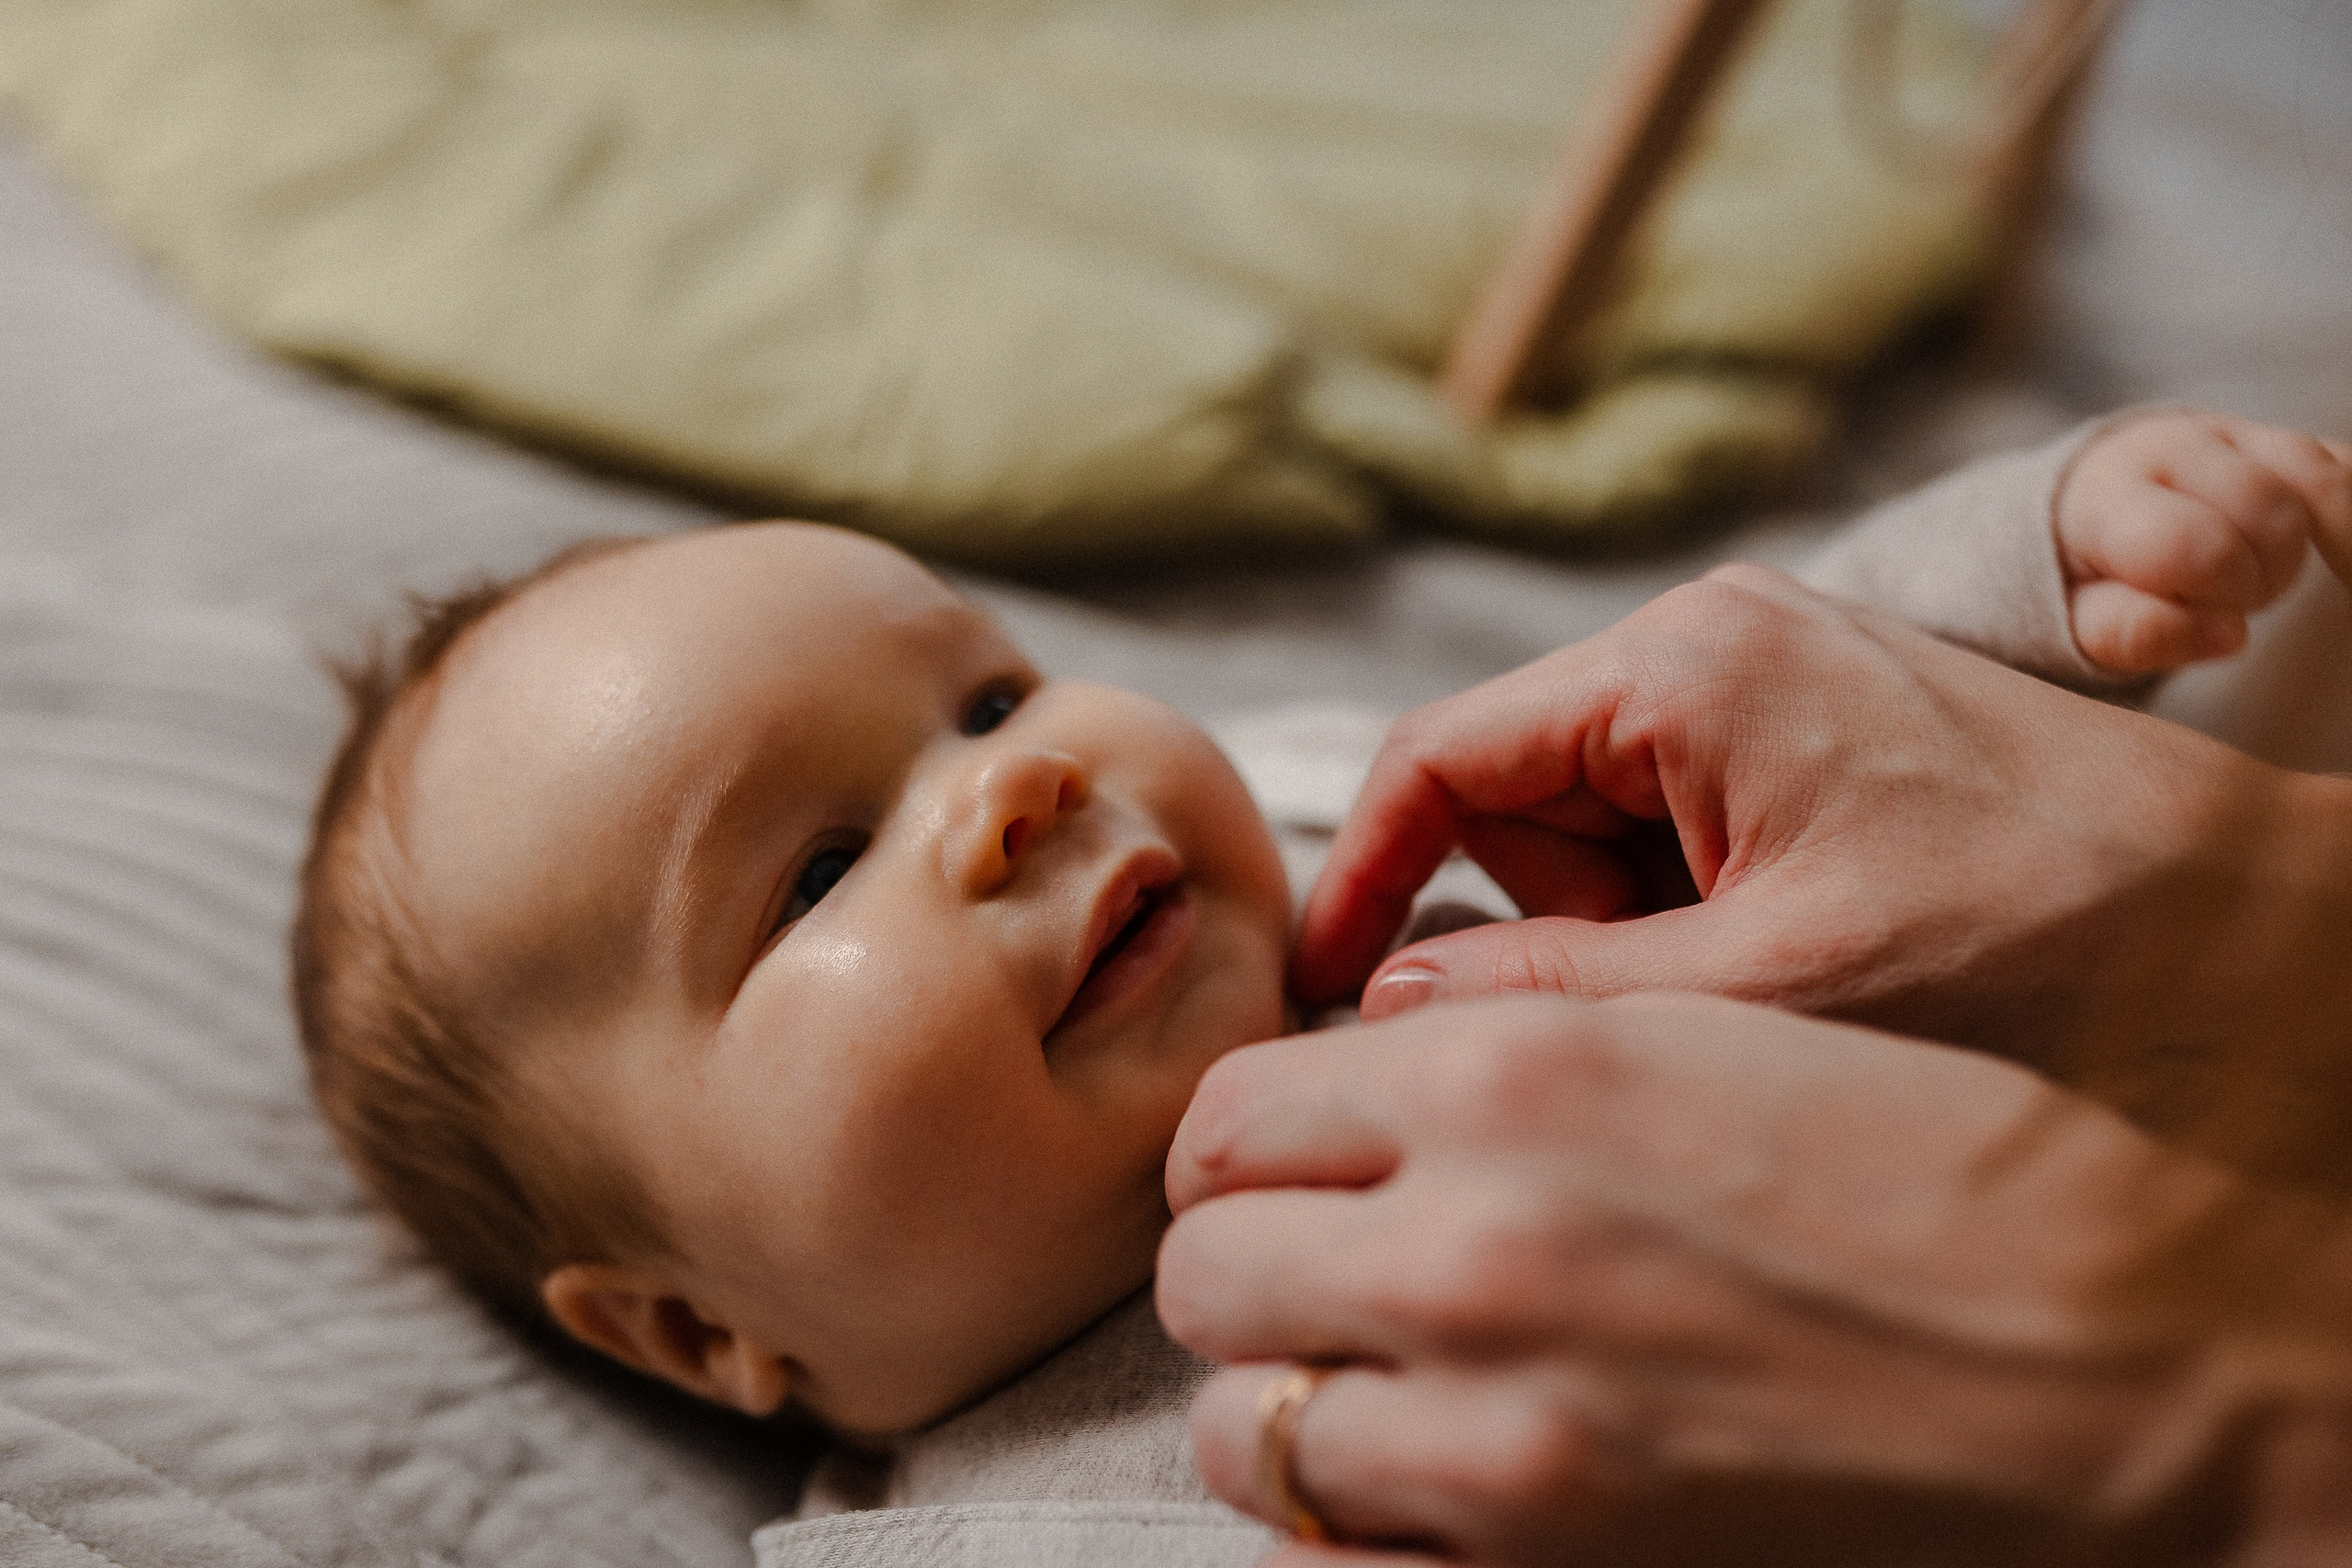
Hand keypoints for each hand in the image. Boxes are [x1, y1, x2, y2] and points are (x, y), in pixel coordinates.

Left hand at [1158, 994, 2351, 1565]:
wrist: (2132, 1360)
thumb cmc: (1946, 1184)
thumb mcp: (1694, 1045)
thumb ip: (1496, 1066)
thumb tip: (1349, 1100)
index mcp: (1509, 1083)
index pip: (1236, 1113)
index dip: (1250, 1146)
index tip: (1283, 1166)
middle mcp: (1471, 1252)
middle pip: (1207, 1269)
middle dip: (1249, 1268)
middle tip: (1315, 1275)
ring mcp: (1498, 1436)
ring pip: (1240, 1433)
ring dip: (1286, 1409)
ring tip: (1370, 1393)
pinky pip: (1336, 1565)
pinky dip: (1352, 1532)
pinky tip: (1425, 1492)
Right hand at [1290, 568, 2351, 1121]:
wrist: (2256, 927)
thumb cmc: (2041, 936)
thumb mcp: (1771, 988)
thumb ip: (1558, 999)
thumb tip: (1393, 1004)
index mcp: (1686, 664)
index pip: (1443, 755)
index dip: (1369, 876)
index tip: (1327, 988)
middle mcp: (1714, 644)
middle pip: (1518, 796)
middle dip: (1541, 924)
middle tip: (1646, 1018)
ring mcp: (1767, 684)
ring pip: (1598, 826)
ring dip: (1624, 934)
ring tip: (1749, 994)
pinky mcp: (1811, 734)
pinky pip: (1680, 829)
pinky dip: (1691, 920)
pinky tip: (1780, 973)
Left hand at [2057, 413, 2351, 673]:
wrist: (2092, 509)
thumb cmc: (2092, 576)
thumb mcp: (2084, 617)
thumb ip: (2132, 632)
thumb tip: (2228, 636)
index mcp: (2110, 493)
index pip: (2192, 544)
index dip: (2214, 596)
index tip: (2205, 617)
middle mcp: (2175, 446)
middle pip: (2266, 512)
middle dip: (2259, 577)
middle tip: (2226, 600)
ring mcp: (2235, 433)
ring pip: (2320, 484)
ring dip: (2304, 550)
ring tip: (2261, 580)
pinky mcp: (2283, 440)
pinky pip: (2344, 468)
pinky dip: (2349, 522)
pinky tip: (2340, 563)